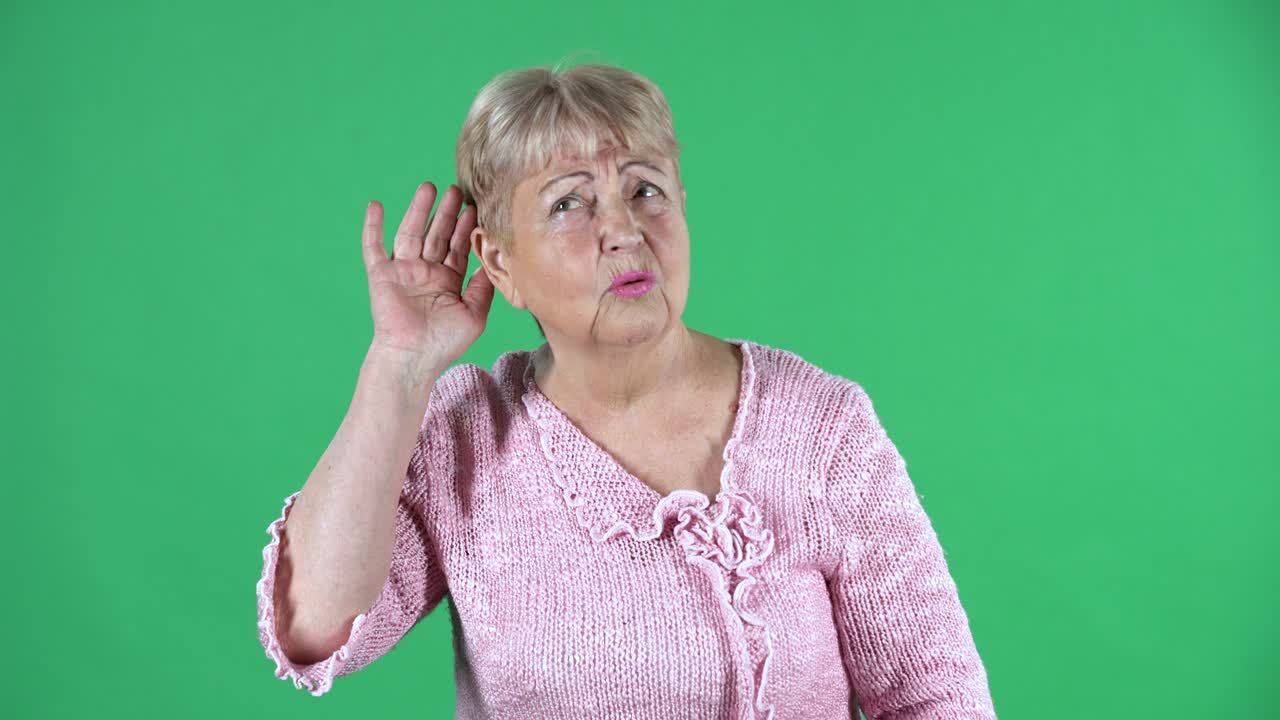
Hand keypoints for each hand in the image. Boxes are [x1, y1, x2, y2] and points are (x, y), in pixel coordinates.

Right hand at [361, 182, 494, 369]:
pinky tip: (376, 205)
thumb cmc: (445, 343)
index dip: (466, 228)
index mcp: (448, 281)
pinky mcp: (382, 276)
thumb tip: (491, 262)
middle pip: (437, 234)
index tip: (475, 207)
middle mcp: (426, 273)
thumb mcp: (475, 314)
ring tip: (427, 187)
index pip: (459, 248)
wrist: (414, 358)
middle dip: (446, 212)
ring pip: (411, 233)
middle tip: (456, 189)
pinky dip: (372, 226)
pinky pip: (374, 247)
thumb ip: (483, 287)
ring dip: (418, 210)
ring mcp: (403, 272)